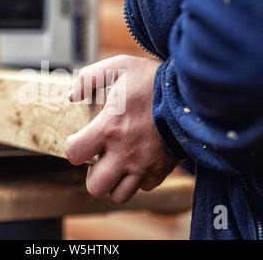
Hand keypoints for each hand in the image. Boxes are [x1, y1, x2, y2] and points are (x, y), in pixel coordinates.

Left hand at [66, 55, 181, 203]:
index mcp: (109, 127)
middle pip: (95, 186)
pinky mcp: (161, 170)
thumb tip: (72, 95)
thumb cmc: (153, 79)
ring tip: (116, 164)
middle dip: (92, 174)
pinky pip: (143, 187)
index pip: (74, 153)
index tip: (79, 140)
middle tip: (98, 158)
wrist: (191, 93)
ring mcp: (144, 165)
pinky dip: (137, 179)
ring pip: (118, 194)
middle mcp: (125, 152)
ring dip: (113, 182)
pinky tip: (138, 161)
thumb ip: (89, 78)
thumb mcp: (119, 66)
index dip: (72, 148)